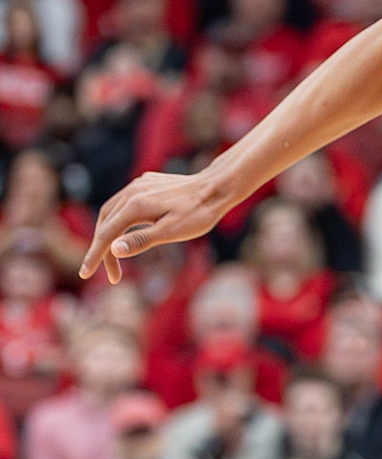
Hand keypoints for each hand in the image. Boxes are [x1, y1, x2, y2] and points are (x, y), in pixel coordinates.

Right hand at [79, 171, 231, 283]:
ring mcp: (140, 185)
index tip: (85, 274)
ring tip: (115, 257)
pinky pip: (125, 203)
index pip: (106, 235)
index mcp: (135, 205)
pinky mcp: (148, 183)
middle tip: (112, 274)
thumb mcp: (172, 231)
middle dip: (103, 249)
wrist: (219, 185)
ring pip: (113, 211)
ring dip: (109, 234)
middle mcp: (132, 191)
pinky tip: (127, 231)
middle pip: (105, 223)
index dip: (94, 256)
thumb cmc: (199, 213)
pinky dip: (119, 220)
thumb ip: (141, 240)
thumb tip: (113, 249)